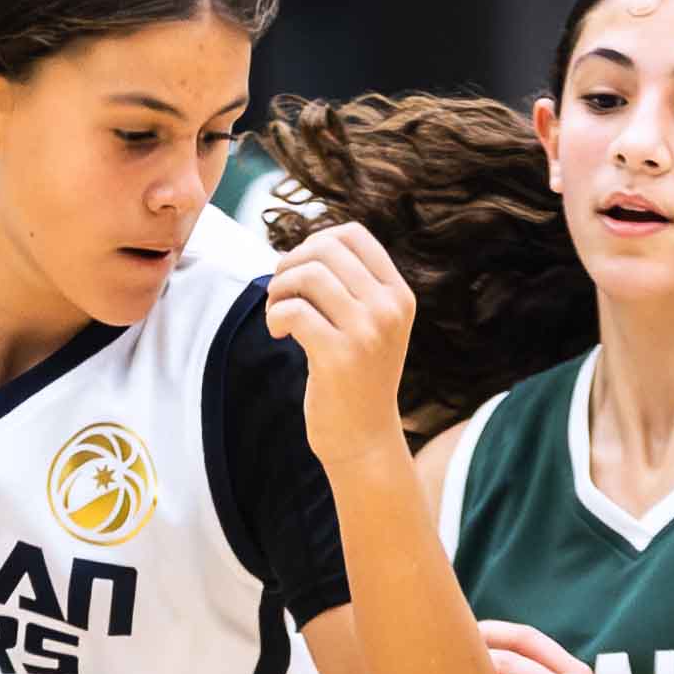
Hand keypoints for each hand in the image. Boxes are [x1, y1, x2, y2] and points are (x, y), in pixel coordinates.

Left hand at [264, 220, 417, 467]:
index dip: (315, 242)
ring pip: (308, 275)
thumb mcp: (370, 326)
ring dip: (278, 289)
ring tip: (276, 313)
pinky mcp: (339, 356)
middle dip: (290, 264)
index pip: (353, 235)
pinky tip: (278, 332)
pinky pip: (294, 310)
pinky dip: (275, 315)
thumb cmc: (357, 378)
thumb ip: (351, 286)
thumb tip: (305, 246)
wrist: (364, 439)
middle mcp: (389, 309)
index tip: (300, 271)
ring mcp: (367, 332)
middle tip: (280, 292)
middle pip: (325, 249)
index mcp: (399, 295)